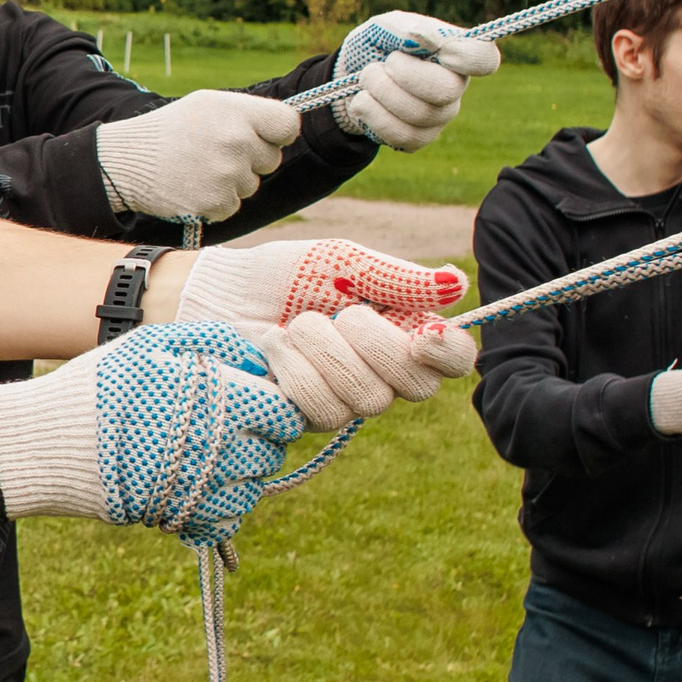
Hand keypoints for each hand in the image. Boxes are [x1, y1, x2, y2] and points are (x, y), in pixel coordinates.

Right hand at [0, 321, 303, 547]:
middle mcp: (219, 449)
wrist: (49, 443)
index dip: (275, 403)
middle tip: (224, 421)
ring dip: (242, 469)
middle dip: (258, 435)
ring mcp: (201, 489)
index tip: (255, 397)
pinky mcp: (182, 517)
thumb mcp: (151, 344)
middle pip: (273, 450)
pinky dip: (222, 501)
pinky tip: (196, 480)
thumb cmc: (101, 386)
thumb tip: (263, 350)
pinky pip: (229, 516)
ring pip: (254, 486)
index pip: (285, 411)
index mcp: (218, 402)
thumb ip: (212, 341)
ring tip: (205, 450)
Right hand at [97, 91, 299, 222]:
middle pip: (271, 159)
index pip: (288, 125)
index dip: (278, 134)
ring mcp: (228, 173)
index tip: (264, 137)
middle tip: (214, 153)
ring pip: (251, 184)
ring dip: (231, 181)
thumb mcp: (208, 105)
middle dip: (250, 159)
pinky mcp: (217, 202)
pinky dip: (216, 200)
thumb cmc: (171, 130)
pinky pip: (232, 205)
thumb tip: (287, 127)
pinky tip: (192, 186)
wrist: (127, 160)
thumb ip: (247, 115)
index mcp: (238, 112)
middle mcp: (237, 141)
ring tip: (198, 168)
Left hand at [174, 238, 476, 428]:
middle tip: (344, 314)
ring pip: (367, 400)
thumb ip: (397, 278)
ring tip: (296, 326)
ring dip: (326, 353)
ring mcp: (347, 401)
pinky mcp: (308, 418)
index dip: (451, 354)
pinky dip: (297, 371)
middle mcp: (384, 374)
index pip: (456, 359)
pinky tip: (276, 349)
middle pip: (416, 386)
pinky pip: (324, 410)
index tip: (427, 333)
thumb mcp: (344, 263)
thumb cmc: (288, 274)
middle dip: (377, 346)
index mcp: (405, 331)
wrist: (224, 295)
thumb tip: (457, 283)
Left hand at [332, 12, 500, 151]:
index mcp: (454, 52)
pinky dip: (373, 115)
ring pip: (419, 114)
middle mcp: (455, 86)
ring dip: (381, 93)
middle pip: (446, 89)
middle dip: (403, 75)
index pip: (484, 58)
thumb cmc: (376, 47)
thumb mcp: (382, 28)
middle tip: (381, 64)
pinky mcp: (419, 138)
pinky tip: (363, 101)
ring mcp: (440, 116)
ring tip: (366, 78)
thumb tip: (425, 38)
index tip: (440, 50)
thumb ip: (403, 28)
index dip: (468, 56)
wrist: (351, 79)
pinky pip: (402, 135)